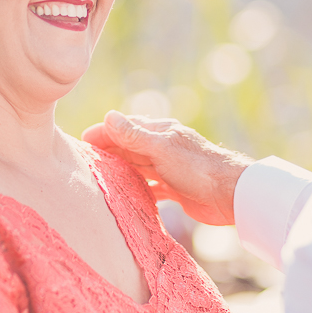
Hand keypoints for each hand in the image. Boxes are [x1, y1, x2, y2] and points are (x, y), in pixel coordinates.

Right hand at [82, 111, 252, 225]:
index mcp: (160, 132)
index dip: (103, 133)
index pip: (124, 128)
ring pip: (138, 167)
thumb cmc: (197, 168)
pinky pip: (150, 187)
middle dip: (108, 152)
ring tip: (98, 179)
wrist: (230, 194)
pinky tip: (125, 196)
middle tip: (84, 162)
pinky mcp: (175, 189)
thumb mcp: (161, 149)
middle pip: (128, 148)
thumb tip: (109, 115)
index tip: (81, 141)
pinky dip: (137, 189)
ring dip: (120, 170)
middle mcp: (162, 148)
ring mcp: (168, 168)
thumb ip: (134, 135)